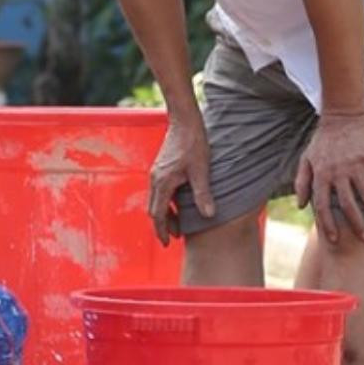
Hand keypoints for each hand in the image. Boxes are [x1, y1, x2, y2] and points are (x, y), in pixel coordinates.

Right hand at [148, 110, 213, 244]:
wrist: (184, 121)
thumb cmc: (193, 144)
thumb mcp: (201, 170)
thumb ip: (203, 194)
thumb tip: (209, 215)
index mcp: (163, 182)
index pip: (158, 214)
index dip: (162, 230)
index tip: (167, 243)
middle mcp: (155, 179)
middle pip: (154, 209)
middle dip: (163, 225)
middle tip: (174, 237)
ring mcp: (157, 173)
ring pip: (156, 200)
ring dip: (166, 214)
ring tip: (179, 224)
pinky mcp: (161, 168)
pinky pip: (160, 191)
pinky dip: (167, 203)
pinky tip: (179, 204)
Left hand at [295, 111, 363, 243]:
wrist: (342, 115)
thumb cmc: (323, 140)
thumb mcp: (306, 158)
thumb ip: (302, 182)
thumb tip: (301, 206)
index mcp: (321, 173)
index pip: (322, 205)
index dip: (327, 224)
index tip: (334, 239)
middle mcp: (338, 172)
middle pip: (347, 205)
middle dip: (355, 224)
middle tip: (363, 239)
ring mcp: (356, 165)